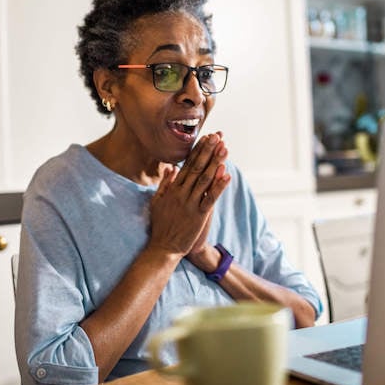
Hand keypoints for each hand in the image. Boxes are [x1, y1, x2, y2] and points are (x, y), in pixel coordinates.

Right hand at [147, 133, 230, 258]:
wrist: (163, 248)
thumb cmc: (160, 225)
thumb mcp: (157, 202)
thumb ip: (165, 184)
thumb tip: (171, 168)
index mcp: (173, 189)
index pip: (187, 165)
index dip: (197, 151)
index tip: (205, 138)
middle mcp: (182, 193)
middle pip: (197, 168)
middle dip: (208, 151)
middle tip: (217, 136)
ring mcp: (190, 204)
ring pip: (205, 180)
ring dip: (215, 163)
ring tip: (224, 149)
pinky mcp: (198, 216)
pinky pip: (210, 198)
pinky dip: (219, 186)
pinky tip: (227, 175)